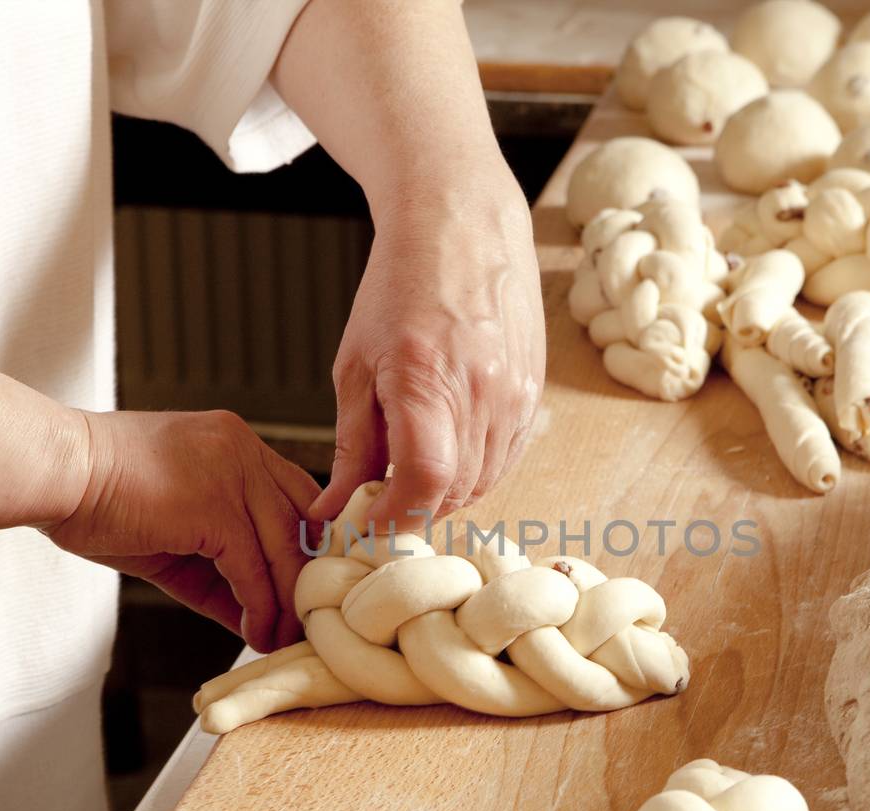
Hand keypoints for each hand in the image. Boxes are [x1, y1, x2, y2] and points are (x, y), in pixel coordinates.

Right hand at [44, 410, 319, 651]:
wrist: (52, 472)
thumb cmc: (97, 497)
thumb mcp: (175, 527)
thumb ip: (219, 563)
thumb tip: (255, 615)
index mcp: (235, 442)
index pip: (297, 494)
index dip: (307, 544)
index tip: (308, 586)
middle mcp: (243, 450)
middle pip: (301, 521)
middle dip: (307, 576)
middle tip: (305, 622)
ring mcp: (232, 475)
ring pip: (283, 549)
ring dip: (286, 603)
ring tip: (282, 638)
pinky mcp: (214, 508)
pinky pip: (252, 569)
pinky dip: (258, 607)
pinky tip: (254, 632)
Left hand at [311, 167, 544, 525]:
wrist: (463, 227)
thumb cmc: (398, 288)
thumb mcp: (354, 366)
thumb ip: (351, 445)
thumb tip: (335, 511)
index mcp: (427, 380)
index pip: (423, 483)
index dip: (395, 517)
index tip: (368, 523)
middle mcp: (482, 393)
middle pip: (454, 492)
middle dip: (415, 510)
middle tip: (381, 504)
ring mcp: (516, 396)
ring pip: (484, 482)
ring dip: (446, 494)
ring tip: (410, 475)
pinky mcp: (534, 396)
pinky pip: (506, 459)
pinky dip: (476, 472)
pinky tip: (448, 452)